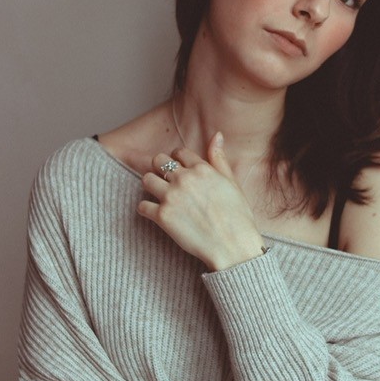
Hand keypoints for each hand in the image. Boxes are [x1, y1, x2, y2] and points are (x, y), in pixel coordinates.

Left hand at [137, 132, 264, 269]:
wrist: (233, 246)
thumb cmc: (237, 216)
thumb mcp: (232, 182)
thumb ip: (219, 158)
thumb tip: (216, 135)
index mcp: (202, 169)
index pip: (179, 152)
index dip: (178, 161)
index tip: (180, 170)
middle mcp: (184, 179)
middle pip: (158, 161)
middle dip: (160, 169)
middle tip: (166, 182)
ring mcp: (171, 197)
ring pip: (146, 179)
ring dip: (151, 186)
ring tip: (160, 196)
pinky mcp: (162, 216)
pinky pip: (142, 206)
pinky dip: (146, 210)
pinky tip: (156, 214)